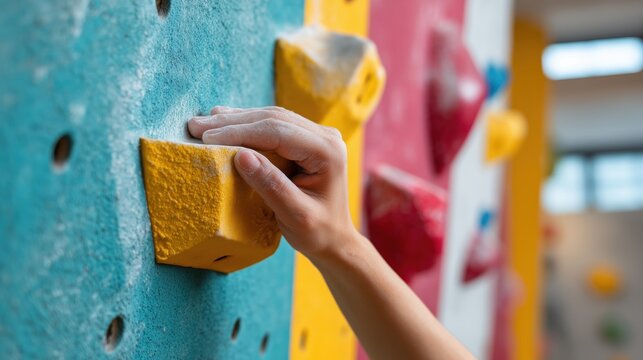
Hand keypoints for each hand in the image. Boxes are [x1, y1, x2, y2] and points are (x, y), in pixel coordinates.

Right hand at [188, 106, 358, 258]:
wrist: (335, 240)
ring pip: (270, 118)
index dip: (240, 132)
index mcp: (327, 151)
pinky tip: (223, 122)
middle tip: (195, 125)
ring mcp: (316, 135)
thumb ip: (270, 185)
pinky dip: (245, 126)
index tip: (206, 138)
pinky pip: (272, 126)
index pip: (278, 132)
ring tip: (201, 123)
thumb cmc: (317, 232)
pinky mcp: (305, 140)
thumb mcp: (295, 215)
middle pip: (273, 118)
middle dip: (231, 122)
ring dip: (235, 120)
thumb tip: (240, 154)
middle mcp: (325, 136)